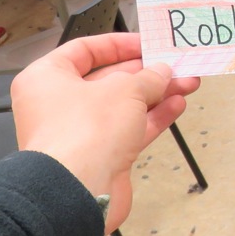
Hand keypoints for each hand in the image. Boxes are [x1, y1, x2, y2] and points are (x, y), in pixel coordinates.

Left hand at [11, 33, 201, 232]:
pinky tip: (176, 106)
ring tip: (187, 83)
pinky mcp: (99, 156)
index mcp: (47, 78)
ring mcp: (80, 132)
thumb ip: (148, 77)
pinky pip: (129, 130)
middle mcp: (58, 104)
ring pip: (124, 106)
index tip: (146, 44)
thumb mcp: (125, 89)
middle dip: (146, 73)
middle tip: (175, 65)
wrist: (78, 191)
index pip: (85, 50)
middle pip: (109, 79)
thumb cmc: (84, 133)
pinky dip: (153, 118)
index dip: (119, 44)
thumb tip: (160, 73)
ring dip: (156, 95)